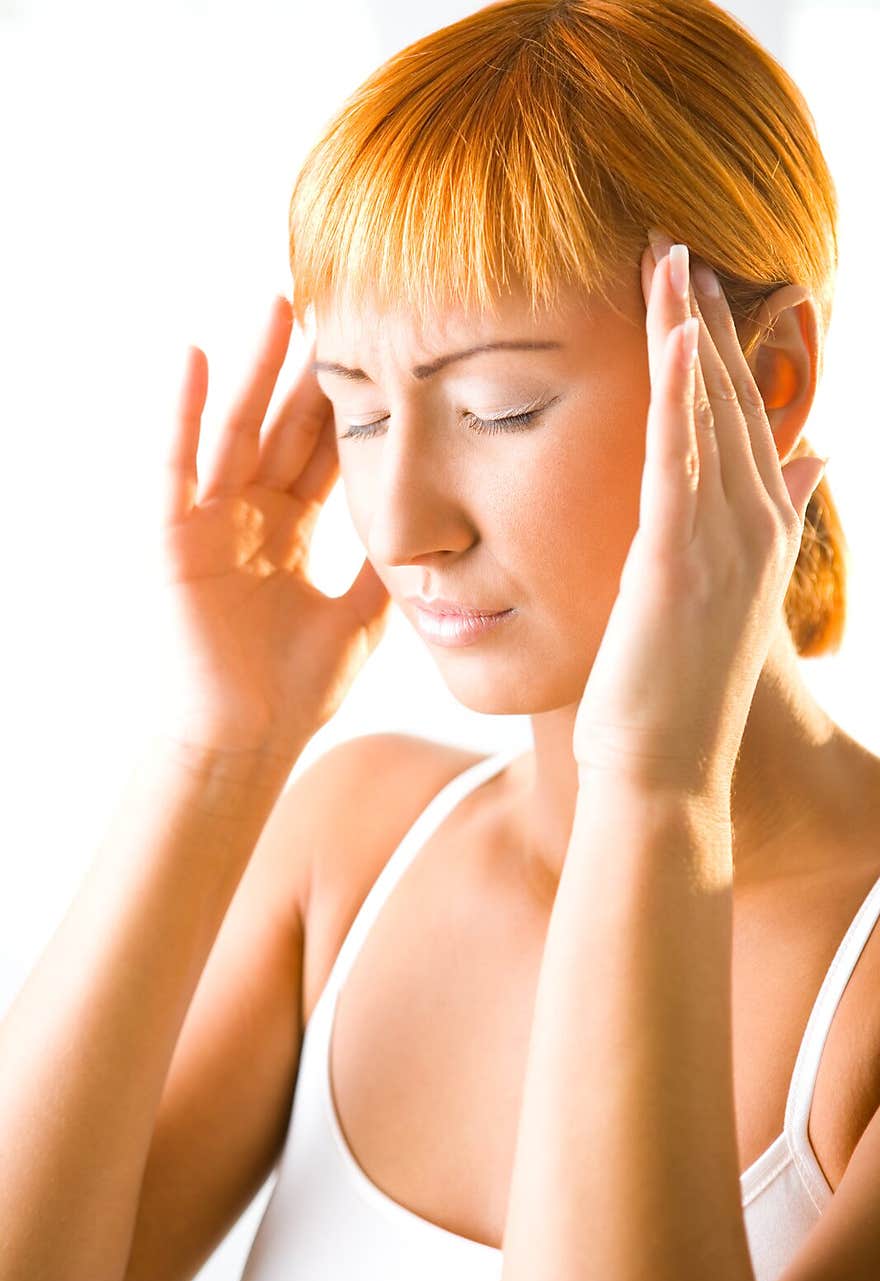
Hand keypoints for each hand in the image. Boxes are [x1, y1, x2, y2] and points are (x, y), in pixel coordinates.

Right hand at [144, 297, 391, 760]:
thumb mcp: (364, 613)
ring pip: (235, 429)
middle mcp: (250, 515)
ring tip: (279, 302)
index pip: (326, 449)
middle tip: (340, 300)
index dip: (353, 400)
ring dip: (253, 366)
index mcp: (292, 528)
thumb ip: (391, 564)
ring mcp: (209, 522)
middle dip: (309, 368)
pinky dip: (180, 414)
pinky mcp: (172, 541)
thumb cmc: (297, 689)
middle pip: (285, 425)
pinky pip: (173, 467)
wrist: (245, 745)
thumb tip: (445, 523)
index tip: (387, 344)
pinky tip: (193, 356)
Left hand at [572, 232, 825, 797]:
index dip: (729, 352)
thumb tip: (815, 459)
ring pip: (710, 415)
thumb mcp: (728, 602)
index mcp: (759, 536)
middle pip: (735, 403)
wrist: (664, 774)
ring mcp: (721, 543)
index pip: (746, 425)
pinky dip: (682, 392)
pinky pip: (680, 459)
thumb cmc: (676, 698)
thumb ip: (768, 525)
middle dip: (710, 320)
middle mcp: (752, 529)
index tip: (706, 287)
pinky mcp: (676, 560)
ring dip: (691, 330)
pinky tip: (675, 330)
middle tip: (682, 244)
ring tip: (670, 255)